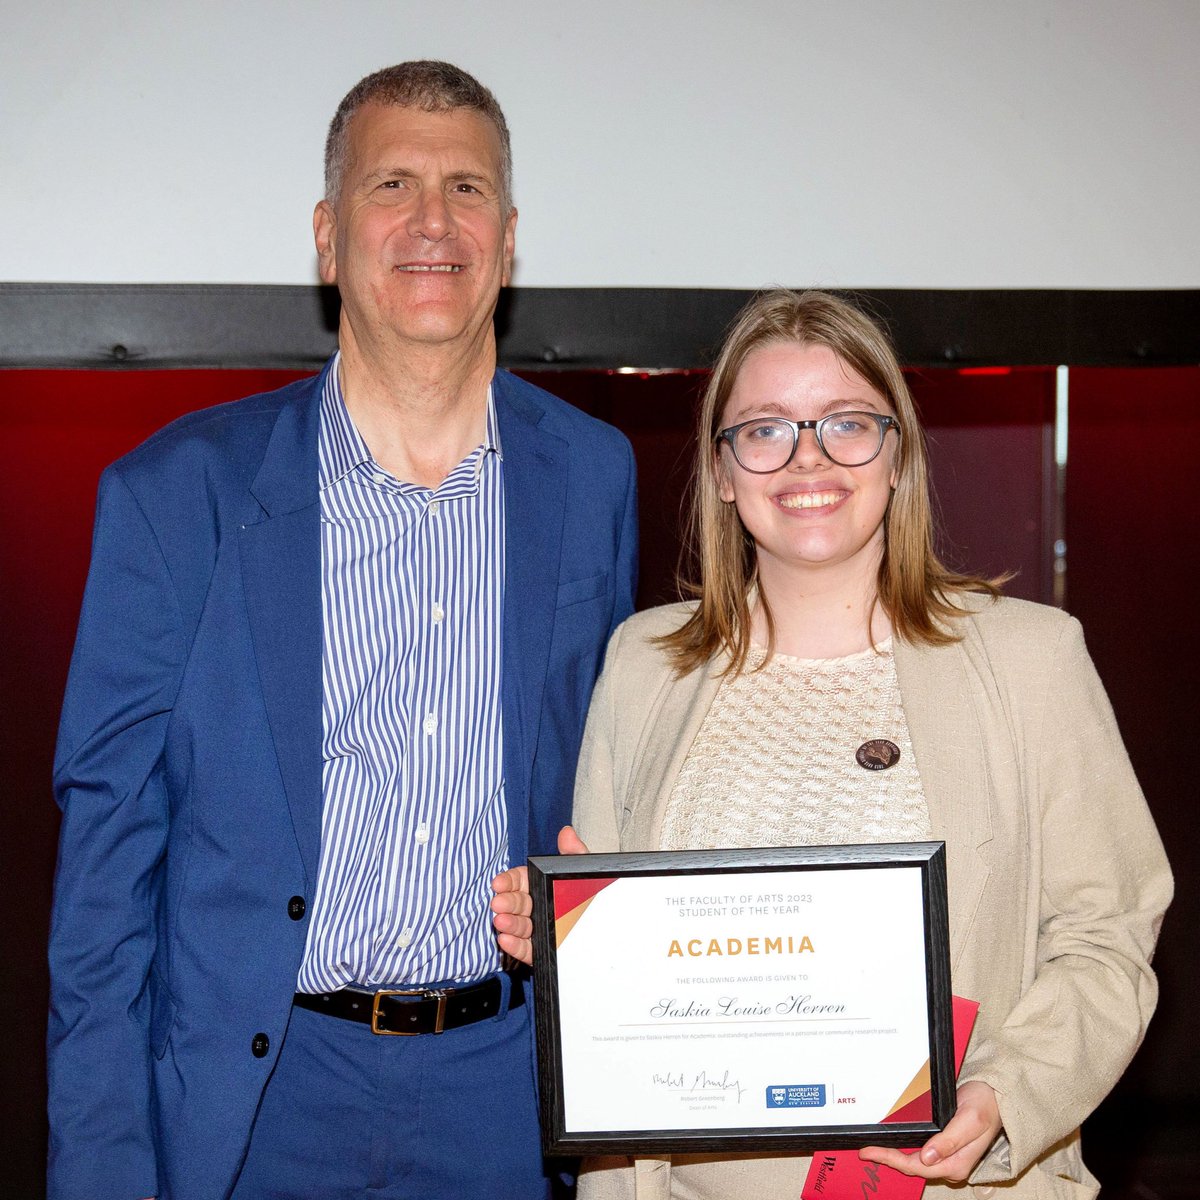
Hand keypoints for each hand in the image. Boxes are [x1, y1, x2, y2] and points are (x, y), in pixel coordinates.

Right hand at [490, 826, 589, 965]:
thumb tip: (566, 831)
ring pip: (520, 926)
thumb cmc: (591, 897)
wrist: (613, 931)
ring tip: (500, 922)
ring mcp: (538, 930)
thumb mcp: (584, 873)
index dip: (508, 881)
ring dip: (508, 924)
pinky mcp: (542, 952)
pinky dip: (515, 946)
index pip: (519, 881)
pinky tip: (506, 940)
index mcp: (541, 885)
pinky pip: (527, 949)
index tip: (498, 883)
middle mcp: (537, 906)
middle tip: (498, 903)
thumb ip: (575, 853)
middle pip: (517, 903)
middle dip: (506, 902)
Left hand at [858, 1081, 1001, 1181]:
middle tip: (865, 1150)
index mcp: (956, 1163)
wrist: (996, 1097)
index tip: (870, 1151)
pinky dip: (904, 1149)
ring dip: (895, 1155)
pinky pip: (920, 1154)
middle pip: (913, 1167)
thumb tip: (927, 1157)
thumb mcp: (970, 1120)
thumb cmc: (986, 1106)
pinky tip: (893, 1143)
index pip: (916, 1167)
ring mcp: (948, 1157)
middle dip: (888, 1159)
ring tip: (873, 1149)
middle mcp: (951, 1164)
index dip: (891, 1160)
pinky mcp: (945, 1148)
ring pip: (915, 1162)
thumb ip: (950, 1139)